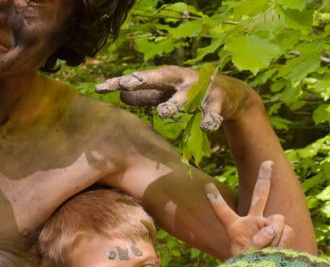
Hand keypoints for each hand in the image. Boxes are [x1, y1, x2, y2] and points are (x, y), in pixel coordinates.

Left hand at [95, 66, 257, 131]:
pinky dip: (210, 119)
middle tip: (127, 83)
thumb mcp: (166, 94)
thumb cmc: (191, 93)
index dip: (119, 83)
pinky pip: (213, 111)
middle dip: (144, 79)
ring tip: (165, 112)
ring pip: (186, 96)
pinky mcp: (219, 100)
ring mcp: (201, 89)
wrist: (231, 94)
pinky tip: (207, 126)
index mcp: (166, 78)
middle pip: (161, 77)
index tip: (98, 88)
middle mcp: (182, 79)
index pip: (139, 79)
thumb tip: (121, 96)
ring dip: (175, 103)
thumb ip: (145, 95)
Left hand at [206, 160, 292, 253]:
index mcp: (236, 228)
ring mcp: (269, 226)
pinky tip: (277, 251)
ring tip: (265, 251)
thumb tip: (274, 225)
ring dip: (272, 236)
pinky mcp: (282, 231)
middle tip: (268, 162)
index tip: (206, 187)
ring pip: (276, 219)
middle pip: (259, 195)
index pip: (223, 211)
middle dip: (264, 178)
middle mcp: (253, 222)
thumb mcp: (244, 256)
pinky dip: (282, 241)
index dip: (215, 200)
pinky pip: (286, 229)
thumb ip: (258, 239)